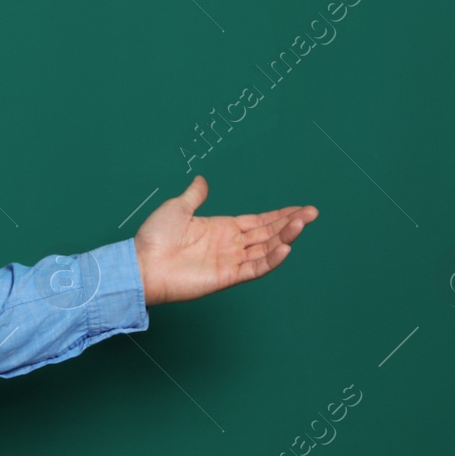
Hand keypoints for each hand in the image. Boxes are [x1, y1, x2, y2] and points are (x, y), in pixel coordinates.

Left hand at [132, 175, 316, 304]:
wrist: (141, 263)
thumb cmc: (154, 237)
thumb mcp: (177, 208)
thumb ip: (195, 195)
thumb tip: (202, 179)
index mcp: (221, 228)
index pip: (258, 221)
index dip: (279, 214)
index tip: (300, 208)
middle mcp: (230, 244)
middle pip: (267, 233)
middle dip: (290, 222)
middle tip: (313, 212)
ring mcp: (230, 261)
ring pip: (266, 248)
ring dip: (285, 236)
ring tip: (302, 223)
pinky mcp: (227, 277)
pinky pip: (255, 268)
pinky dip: (272, 259)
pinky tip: (286, 247)